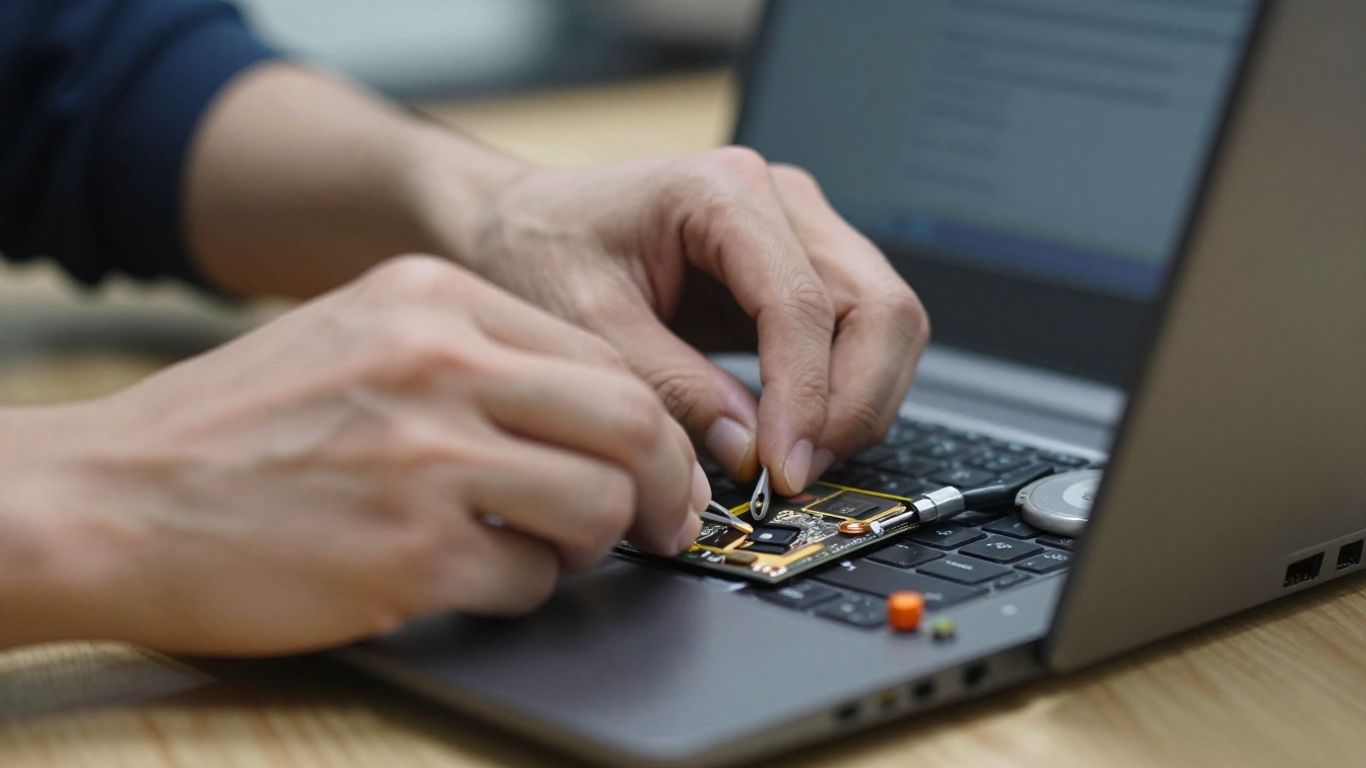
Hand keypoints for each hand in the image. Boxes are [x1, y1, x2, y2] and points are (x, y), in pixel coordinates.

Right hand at [1, 257, 703, 653]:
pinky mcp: (410, 557)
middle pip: (631, 422)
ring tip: (549, 545)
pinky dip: (524, 588)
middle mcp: (439, 365)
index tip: (662, 460)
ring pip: (601, 506)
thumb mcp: (357, 336)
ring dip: (595, 541)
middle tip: (668, 520)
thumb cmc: (237, 424)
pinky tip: (476, 576)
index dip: (652, 418)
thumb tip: (586, 406)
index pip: (603, 352)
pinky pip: (532, 581)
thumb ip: (471, 353)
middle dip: (668, 484)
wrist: (110, 496)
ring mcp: (427, 462)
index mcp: (433, 298)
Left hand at [451, 147, 929, 494]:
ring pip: (887, 324)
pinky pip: (860, 338)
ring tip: (792, 461)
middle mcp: (782, 202)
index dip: (806, 397)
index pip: (803, 301)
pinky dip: (843, 395)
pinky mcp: (802, 274)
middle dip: (852, 405)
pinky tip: (791, 435)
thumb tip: (748, 451)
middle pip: (879, 308)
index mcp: (724, 190)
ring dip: (858, 404)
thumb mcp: (584, 323)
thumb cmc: (540, 248)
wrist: (523, 223)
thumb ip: (669, 387)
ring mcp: (802, 234)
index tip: (782, 469)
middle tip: (797, 473)